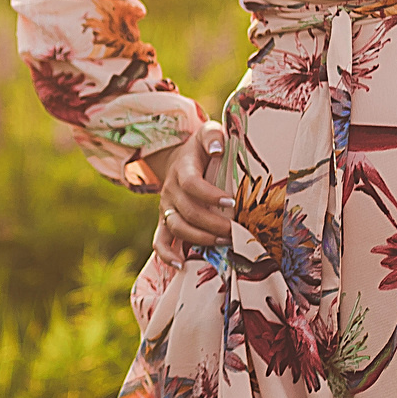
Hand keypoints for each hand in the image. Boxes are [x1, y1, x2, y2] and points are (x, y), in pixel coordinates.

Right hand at [156, 121, 235, 246]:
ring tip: (224, 242)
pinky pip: (160, 241)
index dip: (210, 195)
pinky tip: (181, 265)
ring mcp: (166, 207)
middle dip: (213, 224)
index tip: (232, 201)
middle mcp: (171, 190)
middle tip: (236, 230)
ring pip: (177, 228)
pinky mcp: (164, 220)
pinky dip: (167, 255)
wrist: (178, 159)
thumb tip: (217, 148)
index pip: (192, 185)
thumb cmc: (202, 148)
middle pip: (188, 212)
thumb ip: (213, 136)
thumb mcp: (208, 132)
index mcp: (183, 169)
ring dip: (201, 238)